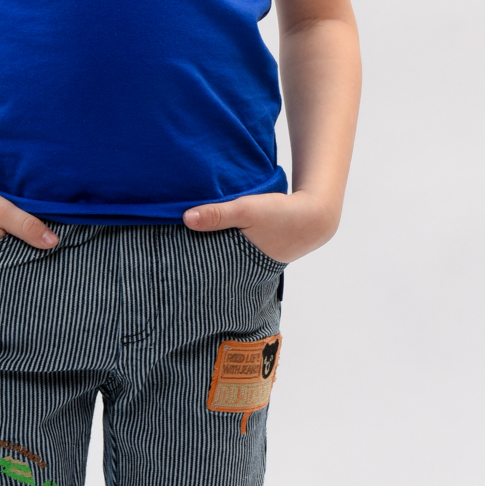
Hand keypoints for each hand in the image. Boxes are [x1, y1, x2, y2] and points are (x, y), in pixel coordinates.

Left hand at [182, 189, 339, 263]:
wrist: (315, 216)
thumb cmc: (281, 214)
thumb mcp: (247, 209)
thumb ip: (217, 214)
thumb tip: (186, 218)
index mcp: (238, 263)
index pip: (207, 276)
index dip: (190, 275)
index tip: (169, 273)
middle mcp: (243, 269)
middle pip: (212, 272)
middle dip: (196, 269)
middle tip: (170, 266)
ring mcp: (251, 263)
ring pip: (222, 263)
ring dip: (210, 257)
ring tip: (187, 256)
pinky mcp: (256, 254)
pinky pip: (232, 255)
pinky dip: (223, 250)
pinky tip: (214, 242)